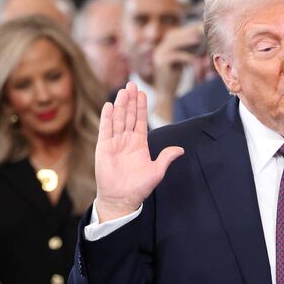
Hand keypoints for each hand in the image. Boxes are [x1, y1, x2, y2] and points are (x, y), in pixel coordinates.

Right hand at [95, 82, 183, 220]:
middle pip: (128, 116)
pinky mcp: (104, 148)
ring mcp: (114, 143)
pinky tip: (109, 106)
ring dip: (120, 105)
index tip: (143, 93)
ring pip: (118, 120)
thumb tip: (180, 150)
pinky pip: (105, 130)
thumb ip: (166, 157)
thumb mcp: (157, 170)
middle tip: (132, 84)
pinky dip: (107, 118)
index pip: (140, 120)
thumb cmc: (139, 187)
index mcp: (139, 144)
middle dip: (131, 100)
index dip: (141, 107)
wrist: (122, 199)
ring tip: (123, 91)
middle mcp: (126, 140)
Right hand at [152, 24, 203, 122]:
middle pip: (174, 36)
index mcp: (162, 47)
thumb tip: (199, 38)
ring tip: (199, 39)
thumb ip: (185, 50)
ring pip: (174, 44)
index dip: (187, 30)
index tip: (199, 27)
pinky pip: (176, 56)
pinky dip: (187, 56)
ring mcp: (158, 55)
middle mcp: (158, 49)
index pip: (175, 34)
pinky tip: (196, 58)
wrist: (165, 93)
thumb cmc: (174, 77)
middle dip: (188, 32)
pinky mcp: (160, 63)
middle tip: (201, 30)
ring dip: (188, 41)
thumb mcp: (180, 61)